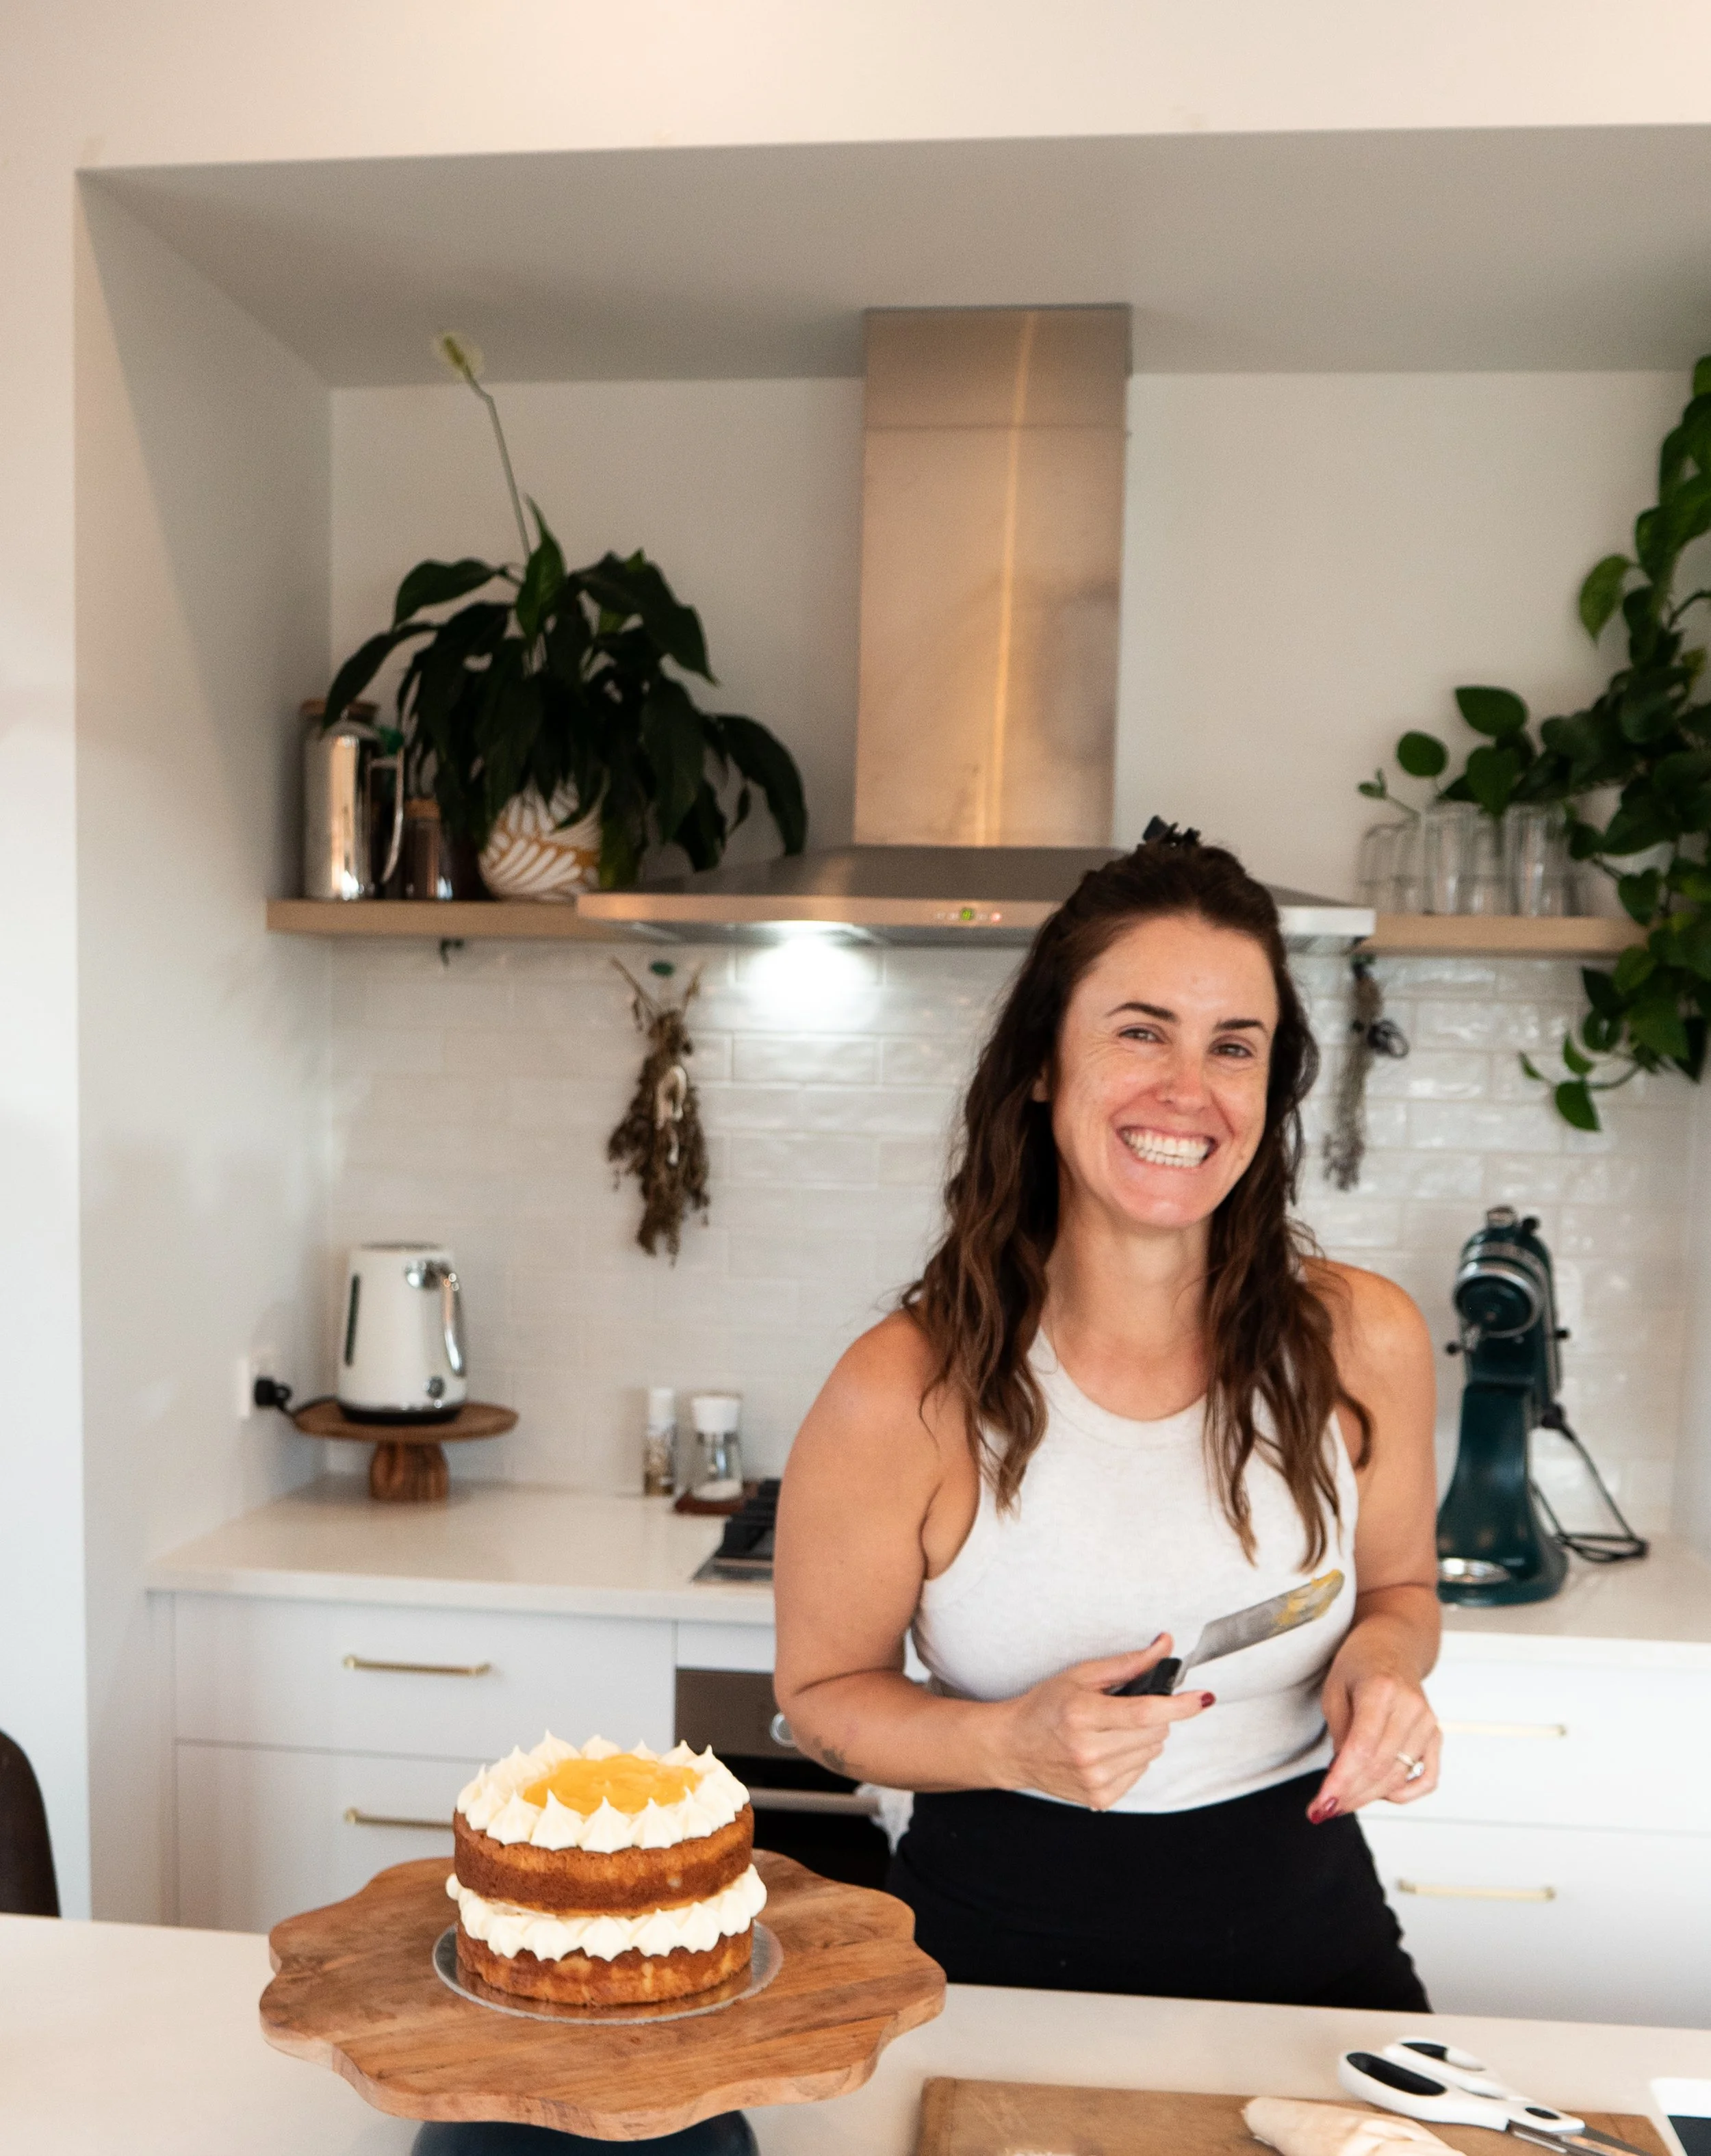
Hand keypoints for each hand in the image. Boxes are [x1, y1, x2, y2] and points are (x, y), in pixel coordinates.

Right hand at [988, 1635, 1213, 1809]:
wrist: (1013, 1747)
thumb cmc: (1044, 1706)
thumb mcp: (1081, 1676)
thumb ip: (1128, 1664)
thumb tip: (1165, 1646)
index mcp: (1082, 1716)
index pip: (1144, 1713)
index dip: (1179, 1705)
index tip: (1202, 1698)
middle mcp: (1089, 1752)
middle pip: (1155, 1732)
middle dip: (1153, 1715)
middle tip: (1124, 1707)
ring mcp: (1095, 1780)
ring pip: (1152, 1752)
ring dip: (1143, 1737)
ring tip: (1110, 1728)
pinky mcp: (1100, 1798)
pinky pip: (1141, 1772)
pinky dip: (1133, 1757)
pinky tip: (1107, 1749)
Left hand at [1311, 1647, 1439, 1821]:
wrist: (1392, 1645)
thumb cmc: (1356, 1665)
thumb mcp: (1335, 1689)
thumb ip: (1340, 1733)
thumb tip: (1342, 1778)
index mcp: (1382, 1689)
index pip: (1361, 1749)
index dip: (1340, 1782)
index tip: (1320, 1806)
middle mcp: (1411, 1707)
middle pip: (1379, 1768)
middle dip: (1349, 1795)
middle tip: (1323, 1809)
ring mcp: (1428, 1723)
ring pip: (1398, 1777)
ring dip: (1368, 1796)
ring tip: (1341, 1801)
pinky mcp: (1436, 1735)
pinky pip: (1427, 1778)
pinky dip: (1404, 1794)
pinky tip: (1379, 1794)